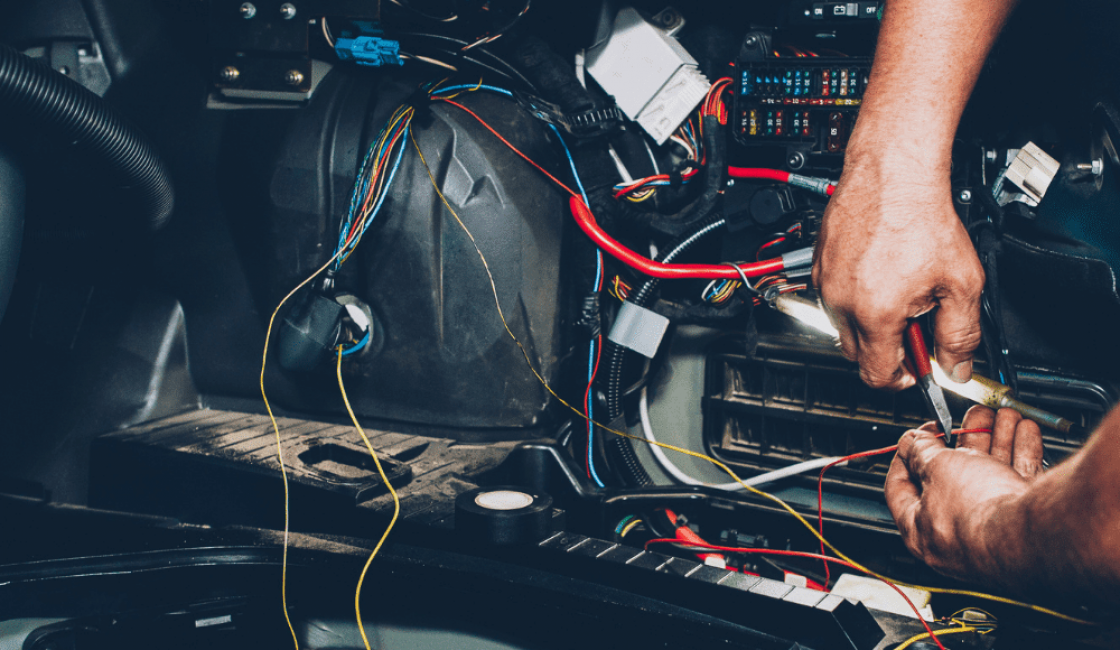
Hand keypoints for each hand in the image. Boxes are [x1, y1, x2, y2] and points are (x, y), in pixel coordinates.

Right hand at [812, 150, 984, 390]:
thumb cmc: (922, 217)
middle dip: (886, 349)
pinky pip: (833, 298)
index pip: (876, 375)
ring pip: (843, 325)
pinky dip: (855, 296)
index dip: (901, 378)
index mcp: (875, 314)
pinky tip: (880, 272)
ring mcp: (826, 283)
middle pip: (857, 354)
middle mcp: (842, 303)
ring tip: (898, 290)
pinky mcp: (819, 265)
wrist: (893, 174)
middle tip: (915, 324)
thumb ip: (961, 335)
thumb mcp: (962, 283)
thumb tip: (957, 367)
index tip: (915, 369)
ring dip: (869, 321)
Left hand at [884, 406, 1042, 580]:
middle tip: (969, 419)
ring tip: (1003, 416)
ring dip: (996, 439)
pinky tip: (1025, 430)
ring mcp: (993, 531)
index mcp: (922, 531)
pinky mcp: (1025, 523)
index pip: (901, 489)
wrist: (1036, 531)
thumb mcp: (936, 468)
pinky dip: (1022, 452)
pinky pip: (1018, 482)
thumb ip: (920, 452)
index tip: (915, 438)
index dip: (905, 457)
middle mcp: (957, 536)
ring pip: (990, 475)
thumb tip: (912, 443)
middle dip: (965, 440)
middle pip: (953, 477)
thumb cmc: (977, 511)